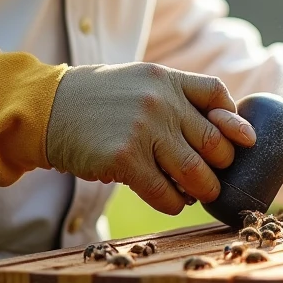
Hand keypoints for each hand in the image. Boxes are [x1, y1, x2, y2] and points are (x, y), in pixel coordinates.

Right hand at [45, 62, 256, 214]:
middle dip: (220, 165)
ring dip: (202, 189)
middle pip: (215, 141)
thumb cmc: (99, 102)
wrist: (48, 109)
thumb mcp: (139, 83)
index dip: (233, 121)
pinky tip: (169, 199)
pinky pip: (166, 194)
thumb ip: (177, 99)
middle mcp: (159, 101)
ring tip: (193, 190)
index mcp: (165, 78)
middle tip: (210, 174)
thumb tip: (228, 131)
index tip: (233, 140)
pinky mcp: (124, 159)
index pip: (218, 94)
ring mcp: (142, 129)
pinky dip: (175, 203)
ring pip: (197, 173)